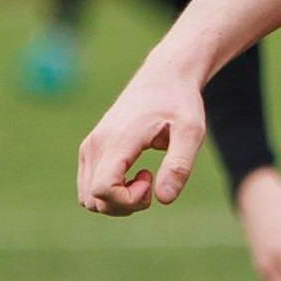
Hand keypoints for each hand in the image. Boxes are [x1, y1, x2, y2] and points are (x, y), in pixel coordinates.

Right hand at [77, 65, 206, 214]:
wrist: (164, 76)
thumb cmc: (180, 102)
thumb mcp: (191, 132)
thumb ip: (179, 165)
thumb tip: (164, 199)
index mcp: (117, 140)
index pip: (103, 189)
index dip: (128, 199)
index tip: (151, 179)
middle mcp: (95, 144)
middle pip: (93, 200)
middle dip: (125, 204)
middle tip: (151, 182)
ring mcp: (90, 146)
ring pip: (88, 198)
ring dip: (117, 201)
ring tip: (144, 179)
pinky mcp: (91, 148)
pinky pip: (89, 186)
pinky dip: (110, 192)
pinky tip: (134, 175)